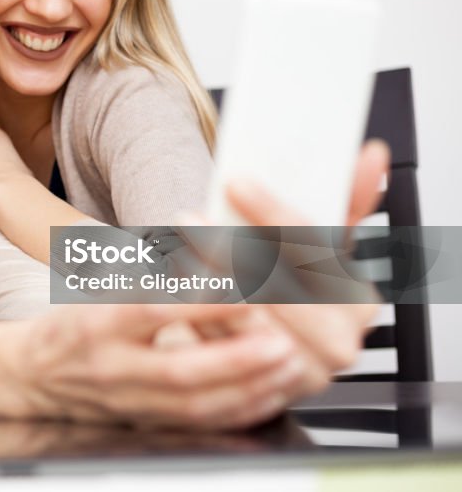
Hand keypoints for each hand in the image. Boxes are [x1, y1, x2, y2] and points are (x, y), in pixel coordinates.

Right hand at [12, 304, 306, 429]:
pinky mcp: (145, 421)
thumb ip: (152, 276)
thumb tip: (210, 255)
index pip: (155, 310)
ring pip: (196, 403)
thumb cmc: (73, 323)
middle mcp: (111, 366)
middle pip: (181, 368)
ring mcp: (128, 400)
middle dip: (238, 358)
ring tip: (287, 366)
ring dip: (249, 387)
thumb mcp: (99, 287)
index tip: (247, 288)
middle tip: (282, 341)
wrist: (33, 374)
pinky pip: (199, 422)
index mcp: (99, 322)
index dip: (204, 302)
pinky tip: (268, 393)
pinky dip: (239, 409)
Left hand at [179, 140, 390, 397]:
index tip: (236, 183)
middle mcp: (338, 344)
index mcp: (357, 302)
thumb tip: (373, 157)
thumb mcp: (311, 248)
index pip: (315, 249)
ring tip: (174, 245)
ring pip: (246, 317)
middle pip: (280, 286)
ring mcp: (299, 373)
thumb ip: (344, 204)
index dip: (272, 212)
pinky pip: (220, 347)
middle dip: (231, 249)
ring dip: (204, 277)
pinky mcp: (258, 391)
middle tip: (192, 218)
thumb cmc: (282, 290)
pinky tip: (173, 286)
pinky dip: (193, 313)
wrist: (253, 349)